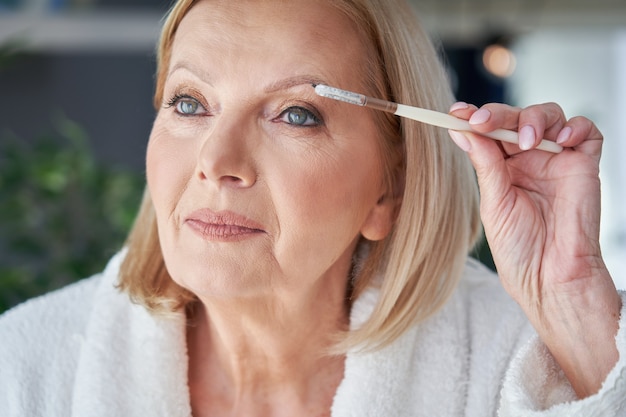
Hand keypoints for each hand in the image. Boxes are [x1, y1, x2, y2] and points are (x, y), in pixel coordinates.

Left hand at [448, 101, 620, 397]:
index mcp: (501, 167)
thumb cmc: (519, 249)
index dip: (473, 119)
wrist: (550, 278)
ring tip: (526, 140)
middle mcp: (528, 159)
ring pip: (548, 117)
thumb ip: (485, 164)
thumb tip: (462, 130)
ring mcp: (556, 159)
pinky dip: (575, 127)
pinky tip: (562, 140)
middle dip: (498, 115)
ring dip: (533, 119)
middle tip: (482, 121)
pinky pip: (586, 131)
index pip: (488, 133)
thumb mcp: (494, 202)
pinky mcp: (584, 164)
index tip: (455, 112)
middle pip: (515, 118)